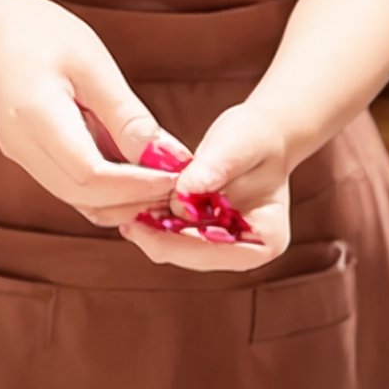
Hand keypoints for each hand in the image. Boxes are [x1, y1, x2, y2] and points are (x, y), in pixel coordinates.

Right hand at [0, 0, 182, 228]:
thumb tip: (167, 158)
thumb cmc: (50, 36)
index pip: (89, 173)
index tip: (176, 178)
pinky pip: (71, 189)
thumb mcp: (95, 64)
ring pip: (77, 200)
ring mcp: (21, 156)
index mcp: (35, 113)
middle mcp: (21, 145)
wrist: (3, 32)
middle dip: (134, 199)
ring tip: (163, 182)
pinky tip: (136, 177)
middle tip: (178, 186)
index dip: (135, 184)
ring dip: (122, 201)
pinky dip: (106, 192)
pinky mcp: (29, 160)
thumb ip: (127, 115)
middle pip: (83, 195)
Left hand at [122, 101, 290, 271]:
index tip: (139, 222)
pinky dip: (156, 219)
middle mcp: (245, 252)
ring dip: (152, 228)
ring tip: (125, 207)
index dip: (173, 241)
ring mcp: (224, 245)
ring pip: (177, 248)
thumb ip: (214, 169)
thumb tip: (183, 193)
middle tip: (124, 216)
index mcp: (264, 242)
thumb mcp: (238, 145)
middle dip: (157, 237)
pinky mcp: (205, 233)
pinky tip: (135, 202)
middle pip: (190, 256)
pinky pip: (174, 233)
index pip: (212, 253)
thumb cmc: (255, 136)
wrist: (259, 132)